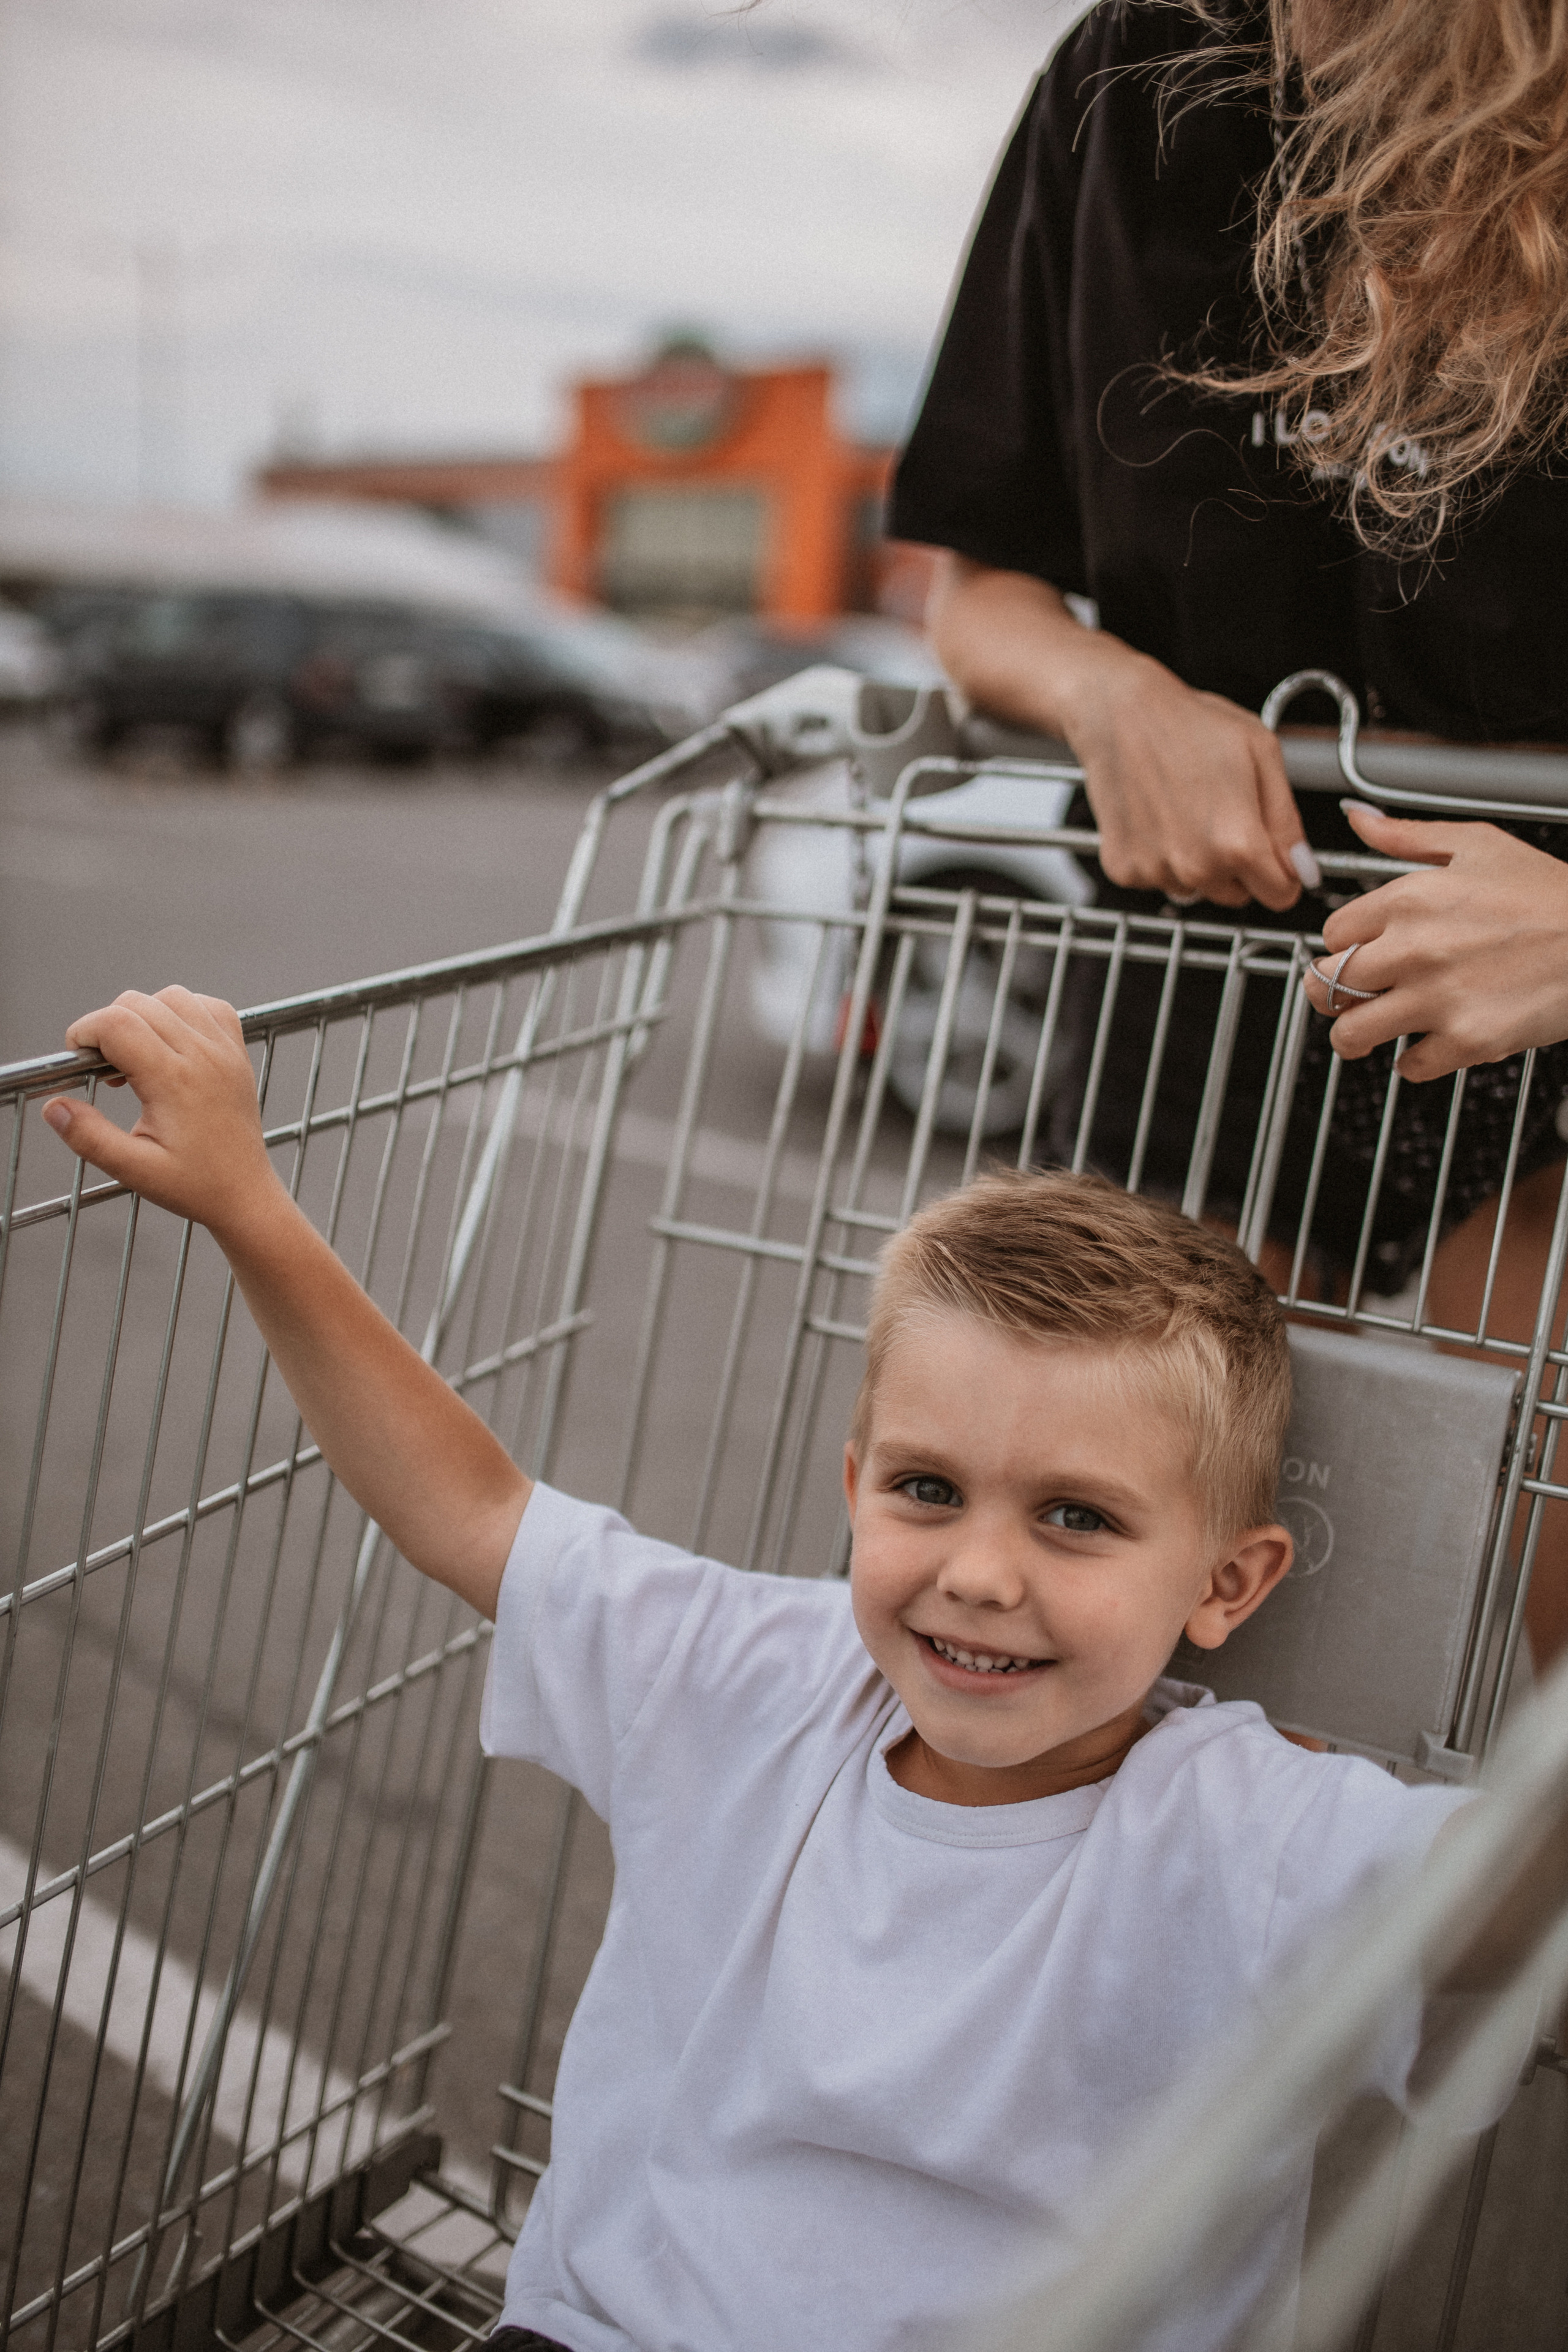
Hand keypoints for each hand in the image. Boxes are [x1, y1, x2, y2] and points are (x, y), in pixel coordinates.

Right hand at [42, 986, 282, 1239]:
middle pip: (139, 1003)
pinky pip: (209, 1006)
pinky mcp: (238, 1052)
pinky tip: (171, 1045)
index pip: (117, 1023)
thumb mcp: (133, 1170)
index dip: (85, 1031)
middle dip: (108, 1024)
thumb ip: (89, 1137)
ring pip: (173, 997)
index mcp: (174, 1081)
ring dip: (144, 1014)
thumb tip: (54, 1107)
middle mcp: (203, 1056)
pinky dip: (183, 1012)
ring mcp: (225, 1050)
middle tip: (105, 1067)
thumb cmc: (194, 1184)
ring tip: (136, 1057)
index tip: (78, 1058)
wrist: (245, 1194)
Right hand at [924, 561, 1316, 911]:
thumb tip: (1304, 869)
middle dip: (1240, 866)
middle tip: (1223, 813)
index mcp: (1239, 842)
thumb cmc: (1190, 724)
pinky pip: (1157, 879)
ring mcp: (1156, 870)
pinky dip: (1161, 856)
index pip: (1281, 895)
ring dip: (1199, 862)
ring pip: (1198, 889)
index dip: (1284, 871)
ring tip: (1186, 809)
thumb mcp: (1262, 755)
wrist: (1119, 713)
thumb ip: (1288, 822)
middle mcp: (1196, 866)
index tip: (1273, 851)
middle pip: (1239, 895)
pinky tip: (1158, 816)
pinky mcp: (1123, 868)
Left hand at [1303, 803, 1567, 1081]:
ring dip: (1353, 1036)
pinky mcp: (1466, 1040)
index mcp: (1409, 898)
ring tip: (1367, 1032)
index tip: (1355, 951)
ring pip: (1351, 1034)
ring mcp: (1438, 998)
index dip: (1342, 944)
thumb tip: (1359, 819)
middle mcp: (1414, 948)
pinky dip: (1413, 1062)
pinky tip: (1425, 1045)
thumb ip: (1407, 835)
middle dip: (1329, 993)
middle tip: (1345, 997)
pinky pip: (1409, 1066)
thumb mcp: (1478, 844)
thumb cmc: (1549, 894)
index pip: (1332, 932)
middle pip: (1327, 984)